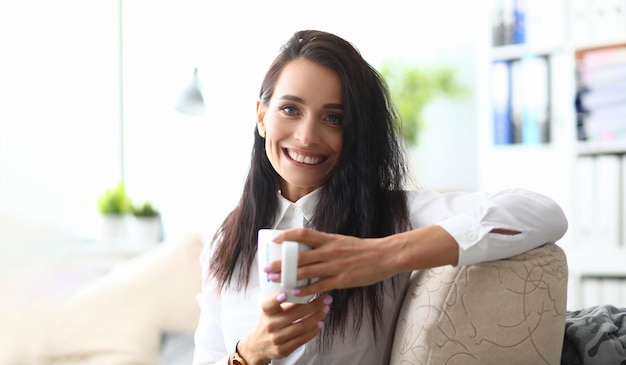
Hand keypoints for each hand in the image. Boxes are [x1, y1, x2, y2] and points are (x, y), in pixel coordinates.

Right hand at [237, 292, 331, 363]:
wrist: (257, 345)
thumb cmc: (267, 322)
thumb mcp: (268, 309)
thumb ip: (280, 299)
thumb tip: (300, 283)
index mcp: (266, 311)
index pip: (269, 304)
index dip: (275, 299)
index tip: (284, 294)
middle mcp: (270, 324)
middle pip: (294, 314)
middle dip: (314, 305)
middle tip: (325, 299)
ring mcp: (276, 338)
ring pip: (301, 326)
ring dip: (317, 317)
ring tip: (325, 309)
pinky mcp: (283, 349)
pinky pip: (302, 339)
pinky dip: (313, 331)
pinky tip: (320, 324)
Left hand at [266, 228, 399, 297]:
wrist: (385, 256)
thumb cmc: (364, 249)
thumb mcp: (342, 241)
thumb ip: (326, 245)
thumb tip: (310, 248)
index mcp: (329, 239)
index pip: (303, 234)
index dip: (287, 235)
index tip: (274, 239)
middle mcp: (329, 251)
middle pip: (298, 256)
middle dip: (279, 263)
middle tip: (265, 268)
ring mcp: (334, 266)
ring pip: (305, 272)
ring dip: (287, 277)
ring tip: (274, 281)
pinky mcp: (341, 280)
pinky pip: (319, 286)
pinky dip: (305, 290)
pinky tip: (295, 293)